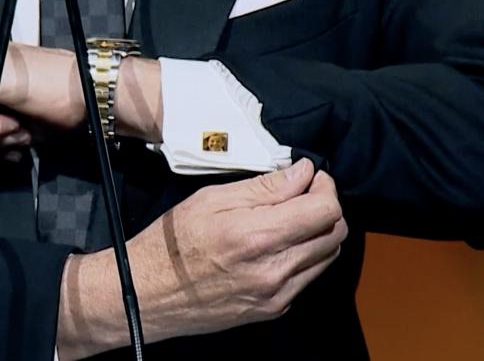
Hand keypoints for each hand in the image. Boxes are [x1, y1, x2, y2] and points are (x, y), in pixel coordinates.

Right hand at [57, 159, 346, 358]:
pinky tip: (279, 245)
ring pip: (326, 257)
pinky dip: (304, 256)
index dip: (326, 187)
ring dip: (319, 232)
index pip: (324, 211)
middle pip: (335, 234)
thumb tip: (303, 173)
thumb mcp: (211, 200)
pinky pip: (307, 278)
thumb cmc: (172, 243)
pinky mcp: (273, 310)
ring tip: (292, 217)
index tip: (312, 176)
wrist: (148, 295)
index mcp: (257, 237)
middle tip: (305, 193)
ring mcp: (276, 296)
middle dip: (327, 207)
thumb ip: (264, 187)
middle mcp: (274, 271)